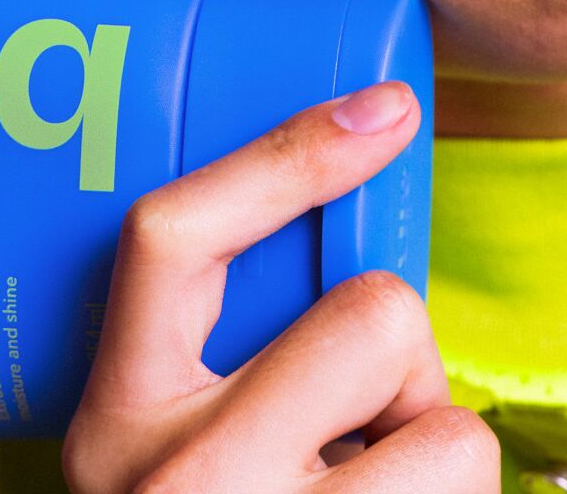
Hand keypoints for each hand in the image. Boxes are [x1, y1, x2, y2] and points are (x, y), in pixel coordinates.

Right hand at [62, 80, 500, 492]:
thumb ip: (223, 352)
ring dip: (438, 455)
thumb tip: (344, 230)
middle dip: (403, 357)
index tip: (384, 109)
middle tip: (368, 418)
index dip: (288, 152)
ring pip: (454, 433)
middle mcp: (175, 486)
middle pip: (372, 318)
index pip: (172, 236)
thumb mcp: (168, 441)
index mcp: (113, 419)